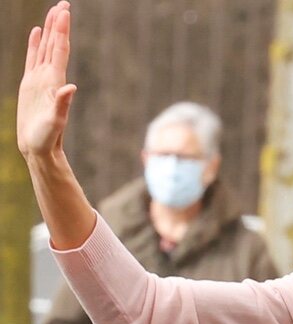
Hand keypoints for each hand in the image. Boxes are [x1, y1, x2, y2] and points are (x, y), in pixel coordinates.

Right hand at [17, 1, 76, 157]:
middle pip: (54, 44)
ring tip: (54, 11)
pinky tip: (36, 32)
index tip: (64, 11)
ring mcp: (40, 79)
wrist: (39, 147)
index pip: (59, 49)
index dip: (61, 30)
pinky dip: (34, 43)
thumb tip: (71, 88)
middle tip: (64, 3)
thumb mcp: (56, 121)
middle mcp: (49, 76)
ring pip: (44, 47)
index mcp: (55, 81)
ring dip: (49, 29)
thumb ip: (63, 104)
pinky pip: (32, 58)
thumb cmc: (47, 137)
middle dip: (58, 24)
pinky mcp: (30, 84)